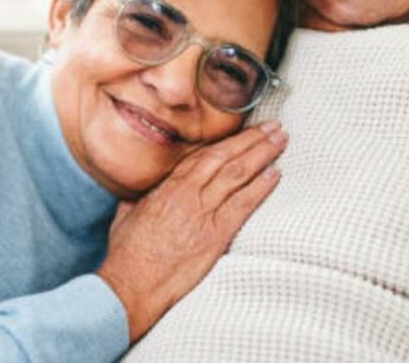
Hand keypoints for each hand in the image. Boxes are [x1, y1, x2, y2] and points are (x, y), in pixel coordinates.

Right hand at [97, 121, 286, 342]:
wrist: (131, 283)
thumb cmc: (127, 253)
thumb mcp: (128, 214)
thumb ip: (140, 198)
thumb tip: (142, 190)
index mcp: (168, 186)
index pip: (204, 154)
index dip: (227, 140)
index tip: (245, 130)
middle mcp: (187, 193)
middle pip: (225, 156)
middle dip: (252, 138)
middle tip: (273, 125)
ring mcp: (203, 212)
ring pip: (237, 173)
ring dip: (262, 154)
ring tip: (280, 139)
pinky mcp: (215, 235)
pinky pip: (243, 204)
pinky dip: (260, 187)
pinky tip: (275, 174)